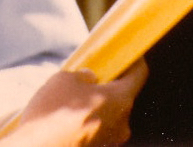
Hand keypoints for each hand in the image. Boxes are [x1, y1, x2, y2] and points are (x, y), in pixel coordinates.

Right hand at [6, 60, 147, 146]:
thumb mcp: (65, 79)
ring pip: (109, 115)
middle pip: (123, 96)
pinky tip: (67, 118)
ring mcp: (111, 141)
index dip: (134, 61)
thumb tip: (90, 79)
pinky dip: (88, 122)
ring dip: (96, 105)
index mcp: (121, 100)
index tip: (127, 54)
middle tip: (90, 77)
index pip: (139, 74)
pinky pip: (98, 130)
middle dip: (108, 85)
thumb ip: (83, 75)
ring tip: (71, 100)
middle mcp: (122, 123)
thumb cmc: (53, 115)